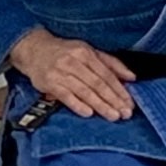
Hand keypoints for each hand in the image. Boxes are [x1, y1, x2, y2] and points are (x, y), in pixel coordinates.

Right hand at [7, 27, 136, 120]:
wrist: (34, 50)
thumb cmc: (64, 52)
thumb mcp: (88, 51)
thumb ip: (111, 63)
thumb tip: (132, 77)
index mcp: (85, 53)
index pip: (107, 75)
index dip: (120, 90)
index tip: (129, 103)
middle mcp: (73, 62)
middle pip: (97, 84)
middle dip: (113, 100)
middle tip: (125, 113)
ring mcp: (60, 72)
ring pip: (84, 91)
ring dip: (100, 105)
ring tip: (112, 116)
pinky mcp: (49, 83)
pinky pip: (66, 96)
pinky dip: (77, 105)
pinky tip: (88, 113)